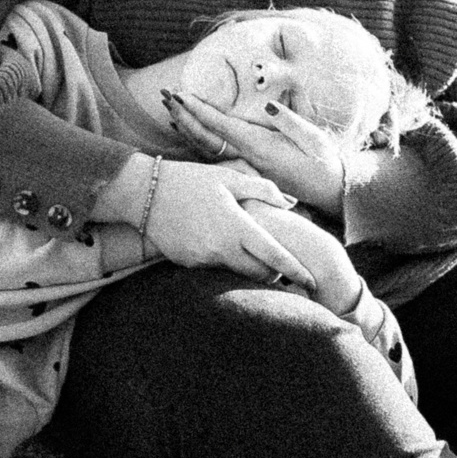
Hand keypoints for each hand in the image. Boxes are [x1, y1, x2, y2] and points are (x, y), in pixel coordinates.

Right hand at [139, 158, 317, 289]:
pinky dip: (224, 259)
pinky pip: (215, 266)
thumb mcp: (228, 176)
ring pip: (237, 272)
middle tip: (283, 268)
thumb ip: (263, 189)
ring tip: (253, 254)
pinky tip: (219, 243)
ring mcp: (204, 259)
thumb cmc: (190, 179)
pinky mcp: (188, 263)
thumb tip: (290, 202)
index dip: (297, 270)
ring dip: (249, 266)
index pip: (275, 256)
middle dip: (274, 274)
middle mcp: (221, 248)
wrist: (143, 193)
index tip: (313, 281)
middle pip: (259, 274)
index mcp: (237, 226)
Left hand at [162, 90, 346, 211]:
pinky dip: (198, 143)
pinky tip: (189, 133)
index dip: (199, 111)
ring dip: (187, 130)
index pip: (222, 126)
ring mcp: (245, 168)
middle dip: (184, 117)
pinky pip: (215, 157)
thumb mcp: (313, 138)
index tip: (181, 95)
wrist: (329, 193)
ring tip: (171, 111)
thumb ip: (290, 122)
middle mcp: (247, 160)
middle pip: (206, 138)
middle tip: (165, 97)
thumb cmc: (323, 162)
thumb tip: (268, 106)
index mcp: (260, 147)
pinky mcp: (246, 173)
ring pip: (207, 150)